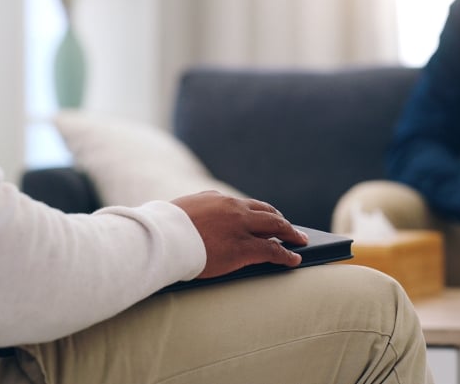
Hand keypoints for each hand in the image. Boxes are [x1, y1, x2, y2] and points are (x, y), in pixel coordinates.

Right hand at [171, 191, 307, 277]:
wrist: (160, 238)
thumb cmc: (162, 228)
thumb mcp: (181, 211)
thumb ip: (198, 211)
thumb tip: (202, 216)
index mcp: (217, 199)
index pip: (246, 205)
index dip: (261, 212)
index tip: (267, 216)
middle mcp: (234, 209)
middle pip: (266, 213)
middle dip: (281, 221)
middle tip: (290, 228)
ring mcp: (240, 227)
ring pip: (275, 228)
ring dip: (290, 234)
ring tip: (300, 240)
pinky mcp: (243, 248)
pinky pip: (273, 251)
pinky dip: (286, 255)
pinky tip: (294, 259)